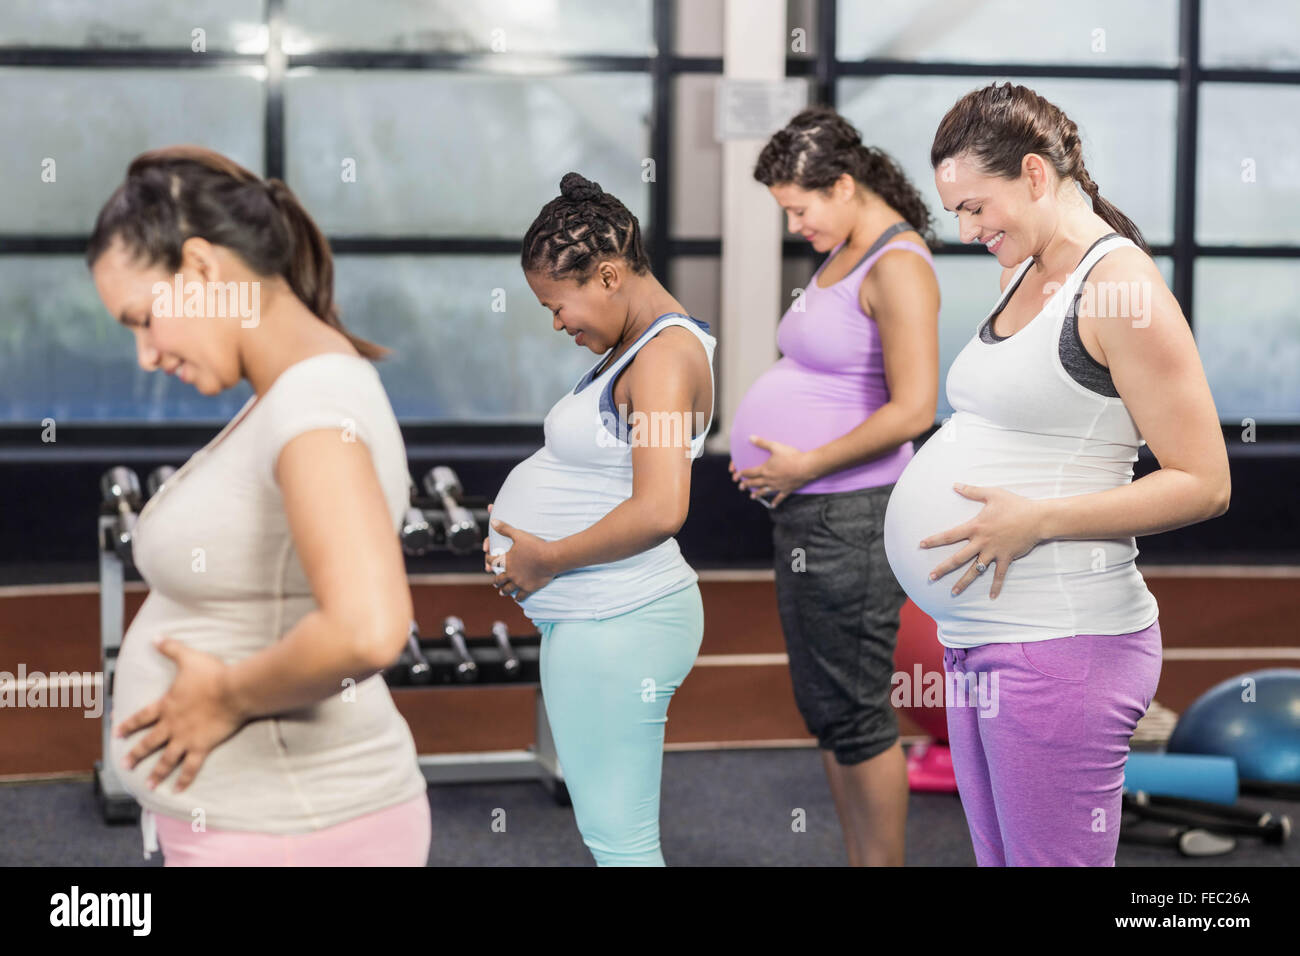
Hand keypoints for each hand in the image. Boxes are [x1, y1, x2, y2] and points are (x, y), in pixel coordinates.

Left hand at [115, 638, 246, 791]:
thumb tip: (155, 637)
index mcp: (167, 705)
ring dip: (156, 772)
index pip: (142, 717)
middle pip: (150, 742)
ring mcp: (186, 738)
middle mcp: (172, 725)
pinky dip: (184, 779)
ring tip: (147, 784)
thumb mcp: (188, 658)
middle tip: (125, 764)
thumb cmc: (212, 674)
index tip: (117, 733)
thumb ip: (171, 648)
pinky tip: (178, 790)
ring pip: (166, 759)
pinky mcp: (202, 746)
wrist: (233, 690)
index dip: (129, 724)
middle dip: (136, 753)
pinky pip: (191, 766)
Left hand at [486, 514, 554, 601]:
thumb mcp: (519, 535)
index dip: (488, 560)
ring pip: (507, 589)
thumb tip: (493, 521)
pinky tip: (517, 599)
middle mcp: (510, 573)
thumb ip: (505, 529)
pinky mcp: (528, 588)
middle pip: (498, 579)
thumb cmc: (535, 545)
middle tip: (495, 582)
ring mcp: (519, 582)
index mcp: (506, 561)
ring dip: (503, 590)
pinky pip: (521, 596)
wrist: (550, 558)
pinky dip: (518, 598)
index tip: (488, 560)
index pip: (492, 561)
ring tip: (502, 592)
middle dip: (496, 580)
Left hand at [729, 436, 815, 507]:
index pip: (750, 472)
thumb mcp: (775, 447)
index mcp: (765, 470)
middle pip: (755, 483)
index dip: (742, 474)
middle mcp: (769, 479)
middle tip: (740, 487)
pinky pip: (779, 497)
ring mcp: (778, 486)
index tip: (736, 476)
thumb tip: (750, 437)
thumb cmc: (791, 456)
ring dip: (757, 494)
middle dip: (746, 485)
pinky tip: (772, 506)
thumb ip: (762, 443)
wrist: (806, 467)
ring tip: (752, 496)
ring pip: (764, 491)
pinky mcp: (786, 489)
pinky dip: (775, 501)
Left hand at [920, 483, 1046, 598]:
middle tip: (930, 577)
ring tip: (953, 592)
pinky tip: (992, 597)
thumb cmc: (1015, 504)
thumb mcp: (992, 494)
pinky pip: (999, 575)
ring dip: (964, 582)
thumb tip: (955, 485)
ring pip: (976, 570)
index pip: (950, 535)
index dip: (935, 540)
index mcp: (976, 527)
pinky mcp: (1006, 558)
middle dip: (943, 568)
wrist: (1037, 518)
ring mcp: (994, 552)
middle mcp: (982, 542)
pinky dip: (996, 586)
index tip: (921, 545)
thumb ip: (972, 491)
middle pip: (958, 558)